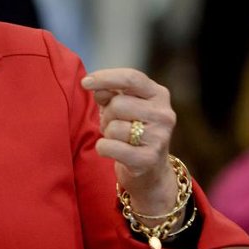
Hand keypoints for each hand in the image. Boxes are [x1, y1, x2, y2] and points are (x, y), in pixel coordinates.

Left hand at [82, 68, 179, 217]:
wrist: (151, 171)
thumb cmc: (132, 131)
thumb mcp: (124, 107)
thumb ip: (111, 93)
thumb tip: (96, 87)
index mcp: (159, 94)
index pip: (131, 78)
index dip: (106, 78)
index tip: (85, 82)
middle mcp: (164, 114)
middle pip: (118, 104)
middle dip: (107, 115)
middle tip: (112, 124)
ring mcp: (159, 137)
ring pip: (114, 127)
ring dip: (107, 133)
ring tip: (117, 138)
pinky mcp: (148, 159)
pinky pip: (110, 147)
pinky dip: (103, 148)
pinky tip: (113, 150)